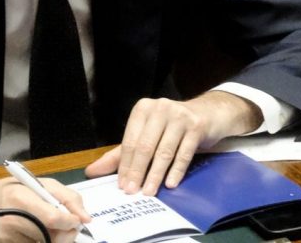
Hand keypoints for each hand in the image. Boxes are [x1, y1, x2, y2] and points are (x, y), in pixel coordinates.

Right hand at [0, 170, 90, 242]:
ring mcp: (7, 238)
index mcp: (21, 198)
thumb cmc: (17, 190)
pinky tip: (41, 235)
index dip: (69, 222)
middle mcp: (12, 220)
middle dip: (66, 234)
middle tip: (68, 227)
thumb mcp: (44, 184)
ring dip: (56, 240)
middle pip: (50, 237)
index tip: (76, 221)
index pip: (52, 218)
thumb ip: (68, 198)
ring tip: (53, 229)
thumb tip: (86, 219)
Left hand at [85, 91, 260, 195]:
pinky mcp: (197, 126)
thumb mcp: (146, 135)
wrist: (208, 113)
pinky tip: (170, 184)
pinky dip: (176, 171)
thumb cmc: (172, 126)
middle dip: (137, 172)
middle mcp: (160, 108)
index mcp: (143, 109)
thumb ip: (120, 154)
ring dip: (155, 175)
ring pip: (164, 151)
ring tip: (148, 192)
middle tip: (132, 192)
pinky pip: (184, 153)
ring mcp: (180, 116)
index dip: (124, 165)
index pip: (130, 141)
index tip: (122, 186)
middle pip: (145, 146)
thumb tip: (92, 171)